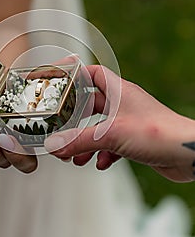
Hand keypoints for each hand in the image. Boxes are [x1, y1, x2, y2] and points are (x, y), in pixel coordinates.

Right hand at [44, 65, 194, 181]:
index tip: (58, 81)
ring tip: (75, 156)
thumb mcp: (111, 135)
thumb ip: (79, 141)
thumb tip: (54, 146)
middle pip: (92, 104)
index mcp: (119, 91)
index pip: (93, 73)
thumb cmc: (158, 133)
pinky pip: (112, 143)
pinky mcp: (136, 139)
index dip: (75, 75)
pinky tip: (101, 164)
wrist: (188, 154)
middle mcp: (124, 103)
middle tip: (60, 127)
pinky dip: (103, 153)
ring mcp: (130, 121)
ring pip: (100, 128)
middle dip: (75, 118)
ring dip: (86, 141)